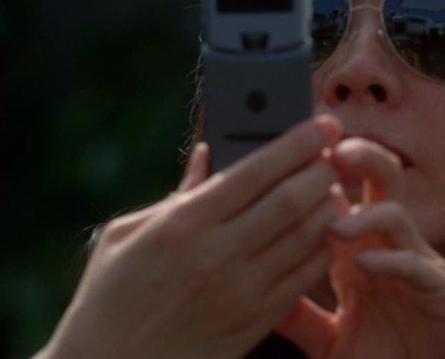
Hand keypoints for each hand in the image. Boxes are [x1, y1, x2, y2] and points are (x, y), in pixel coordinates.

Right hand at [36, 117, 343, 358]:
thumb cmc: (109, 296)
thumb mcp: (127, 234)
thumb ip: (177, 192)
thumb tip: (208, 153)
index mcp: (182, 225)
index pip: (255, 171)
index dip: (297, 142)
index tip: (322, 124)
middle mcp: (217, 255)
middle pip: (292, 199)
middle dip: (323, 168)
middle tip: (335, 152)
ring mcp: (242, 291)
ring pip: (308, 235)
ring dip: (330, 204)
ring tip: (333, 187)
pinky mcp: (256, 321)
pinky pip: (306, 275)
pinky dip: (324, 247)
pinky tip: (324, 231)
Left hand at [277, 138, 444, 358]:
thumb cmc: (389, 357)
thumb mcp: (330, 340)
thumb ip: (299, 317)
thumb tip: (251, 297)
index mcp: (361, 251)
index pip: (342, 198)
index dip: (321, 174)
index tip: (290, 155)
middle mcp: (388, 248)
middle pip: (383, 183)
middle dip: (362, 158)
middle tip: (331, 149)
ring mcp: (417, 265)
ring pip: (398, 216)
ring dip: (366, 214)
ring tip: (334, 225)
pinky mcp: (440, 290)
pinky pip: (416, 266)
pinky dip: (390, 261)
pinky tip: (364, 264)